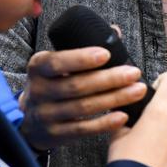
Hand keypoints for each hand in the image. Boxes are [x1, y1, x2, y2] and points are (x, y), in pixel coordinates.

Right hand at [19, 47, 148, 150]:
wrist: (29, 120)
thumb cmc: (52, 83)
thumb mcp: (56, 64)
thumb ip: (82, 48)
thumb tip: (114, 32)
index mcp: (38, 67)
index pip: (58, 62)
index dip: (81, 58)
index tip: (106, 54)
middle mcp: (38, 91)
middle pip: (76, 85)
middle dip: (109, 79)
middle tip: (134, 73)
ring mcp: (45, 115)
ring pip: (83, 107)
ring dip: (114, 99)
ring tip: (137, 91)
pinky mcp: (54, 134)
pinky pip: (82, 129)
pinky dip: (104, 123)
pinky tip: (123, 116)